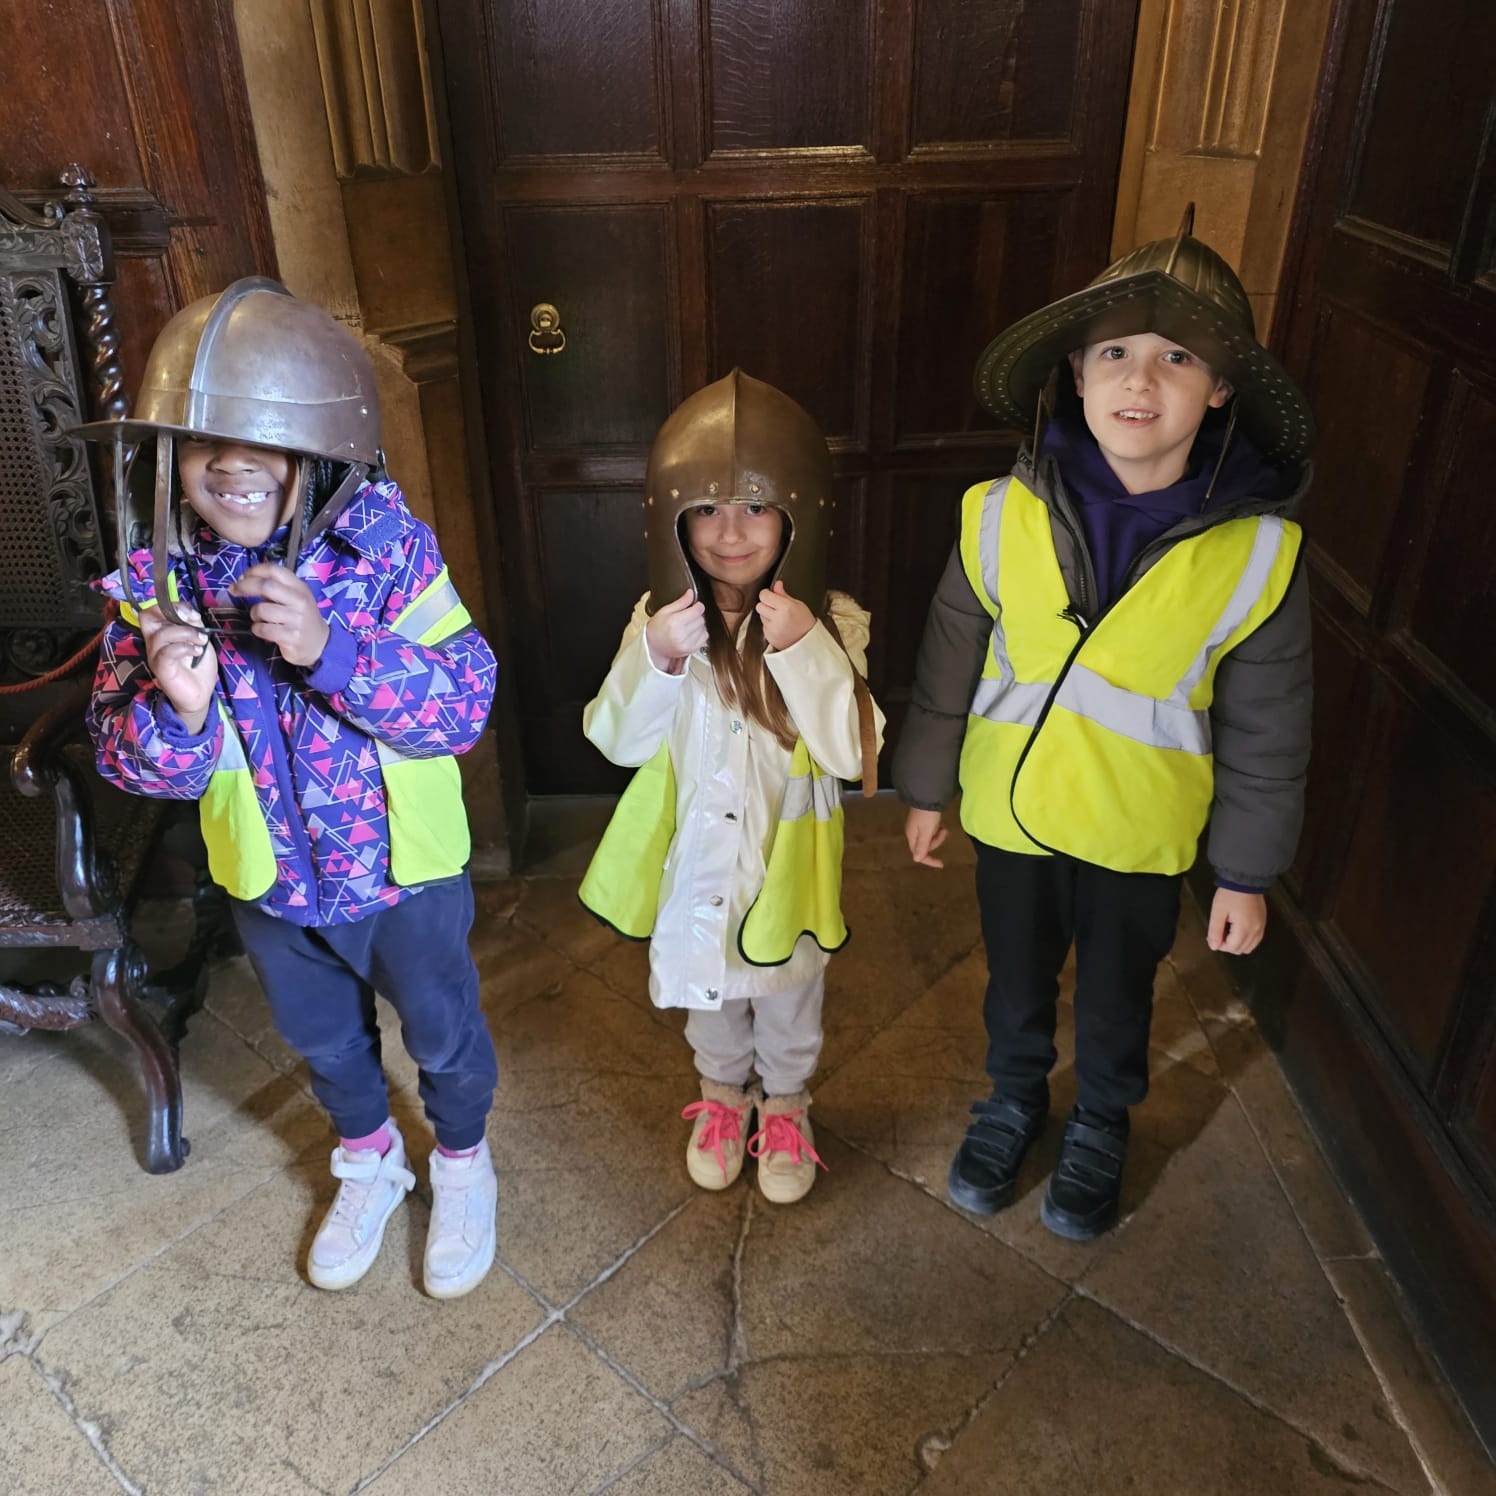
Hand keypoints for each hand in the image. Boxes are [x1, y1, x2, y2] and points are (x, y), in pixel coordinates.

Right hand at [139, 603, 216, 732]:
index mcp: (161, 633)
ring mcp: (155, 655)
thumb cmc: (197, 666)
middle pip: (146, 617)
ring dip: (186, 633)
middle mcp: (154, 642)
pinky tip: (197, 651)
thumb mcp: (199, 640)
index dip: (172, 606)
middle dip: (171, 613)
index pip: (153, 611)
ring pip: (162, 634)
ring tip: (201, 641)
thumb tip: (190, 613)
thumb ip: (193, 625)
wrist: (199, 694)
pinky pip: (167, 652)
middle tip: (193, 621)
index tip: (192, 615)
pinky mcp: (161, 668)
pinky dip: (185, 647)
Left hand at [231, 563, 329, 667]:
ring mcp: (296, 619)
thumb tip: (244, 580)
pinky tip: (264, 631)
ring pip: (261, 610)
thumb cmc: (299, 617)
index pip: (274, 570)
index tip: (243, 577)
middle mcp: (299, 601)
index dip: (254, 571)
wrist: (319, 643)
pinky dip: (257, 629)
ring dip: (254, 615)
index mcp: (299, 587)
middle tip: (234, 590)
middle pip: (266, 586)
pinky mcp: (291, 637)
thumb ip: (274, 587)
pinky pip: (263, 629)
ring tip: (261, 619)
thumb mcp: (294, 598)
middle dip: (245, 586)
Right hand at [645, 588, 706, 672]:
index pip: (697, 611)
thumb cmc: (656, 629)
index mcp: (674, 622)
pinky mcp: (691, 650)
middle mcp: (681, 634)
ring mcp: (686, 644)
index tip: (695, 605)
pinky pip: (705, 638)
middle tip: (687, 616)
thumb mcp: (664, 611)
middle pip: (701, 619)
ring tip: (688, 626)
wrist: (652, 647)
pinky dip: (700, 633)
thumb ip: (680, 602)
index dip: (698, 606)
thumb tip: (691, 593)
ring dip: (699, 625)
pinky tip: (691, 633)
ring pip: (704, 628)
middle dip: (696, 615)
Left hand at [756, 580, 814, 650]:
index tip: (770, 594)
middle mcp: (777, 619)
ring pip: (761, 616)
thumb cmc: (806, 623)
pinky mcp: (769, 637)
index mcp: (786, 608)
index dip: (767, 593)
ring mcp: (772, 629)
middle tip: (775, 606)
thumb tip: (777, 584)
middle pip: (759, 605)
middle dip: (765, 604)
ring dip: (767, 614)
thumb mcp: (798, 605)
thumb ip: (784, 595)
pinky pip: (763, 626)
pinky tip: (779, 626)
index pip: (764, 595)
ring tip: (779, 618)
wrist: (807, 643)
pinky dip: (769, 624)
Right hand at [905, 807, 948, 867]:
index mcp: (912, 837)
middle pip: (926, 846)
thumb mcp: (926, 832)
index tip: (941, 864)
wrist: (927, 796)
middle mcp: (913, 833)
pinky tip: (941, 824)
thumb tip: (916, 859)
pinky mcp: (923, 820)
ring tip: (943, 827)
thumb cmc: (927, 815)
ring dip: (938, 835)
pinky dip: (937, 829)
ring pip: (929, 838)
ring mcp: (918, 826)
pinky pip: (931, 831)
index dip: (930, 861)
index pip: (919, 854)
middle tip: (943, 832)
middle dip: (936, 842)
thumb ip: (922, 846)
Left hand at [1207, 889, 1266, 953]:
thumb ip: (1215, 931)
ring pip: (1249, 946)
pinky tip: (1237, 929)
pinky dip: (1246, 939)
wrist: (1245, 880)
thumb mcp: (1218, 912)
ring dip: (1237, 943)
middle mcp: (1256, 931)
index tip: (1212, 936)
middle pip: (1241, 949)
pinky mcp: (1263, 922)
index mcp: (1244, 929)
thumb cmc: (1230, 894)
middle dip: (1228, 945)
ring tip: (1227, 930)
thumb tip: (1214, 947)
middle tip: (1219, 932)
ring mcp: (1261, 927)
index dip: (1220, 945)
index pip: (1232, 948)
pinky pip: (1256, 939)